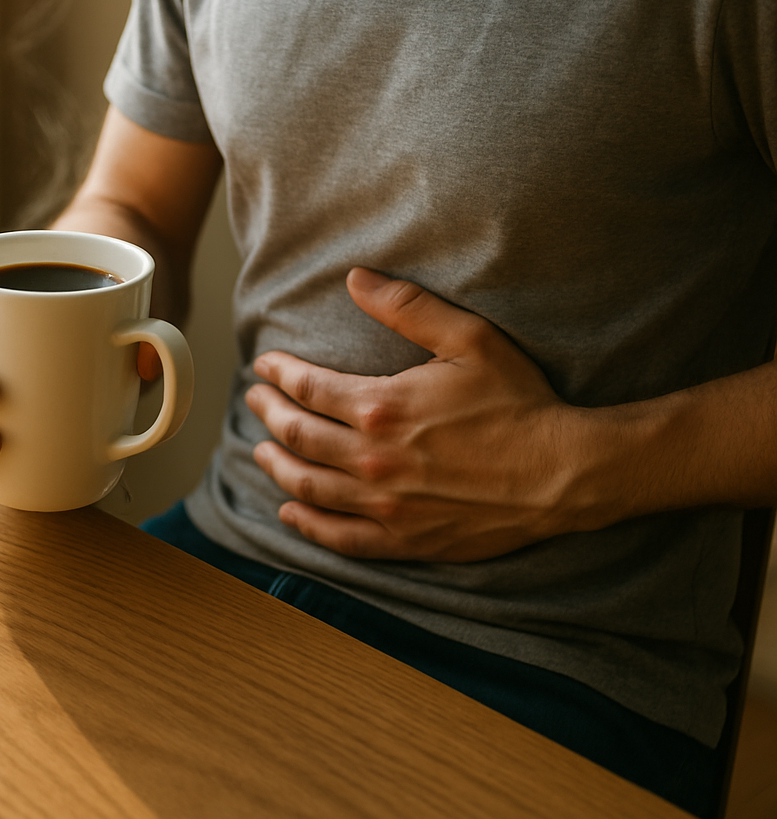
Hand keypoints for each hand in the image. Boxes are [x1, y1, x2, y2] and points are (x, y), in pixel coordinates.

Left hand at [244, 268, 595, 561]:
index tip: (264, 367)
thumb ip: (407, 306)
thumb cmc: (519, 402)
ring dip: (277, 466)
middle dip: (268, 414)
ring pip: (308, 486)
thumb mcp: (469, 338)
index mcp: (381, 408)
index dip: (279, 375)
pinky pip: (340, 538)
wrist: (564, 473)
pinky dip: (308, 525)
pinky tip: (289, 513)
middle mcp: (372, 461)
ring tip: (261, 450)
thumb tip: (355, 277)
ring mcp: (386, 507)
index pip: (307, 389)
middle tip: (254, 401)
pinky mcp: (404, 540)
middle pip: (298, 436)